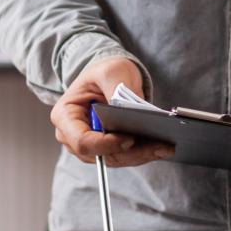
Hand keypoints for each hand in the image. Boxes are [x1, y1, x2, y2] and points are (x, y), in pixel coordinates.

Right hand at [50, 55, 175, 167]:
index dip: (106, 144)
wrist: (108, 76)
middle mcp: (72, 136)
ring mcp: (90, 145)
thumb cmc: (104, 71)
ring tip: (165, 147)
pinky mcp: (107, 148)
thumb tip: (130, 112)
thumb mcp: (111, 71)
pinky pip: (124, 156)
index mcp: (65, 115)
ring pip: (116, 159)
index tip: (130, 139)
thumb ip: (117, 89)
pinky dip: (143, 153)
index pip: (82, 141)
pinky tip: (162, 147)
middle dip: (131, 153)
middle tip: (159, 146)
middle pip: (101, 155)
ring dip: (141, 155)